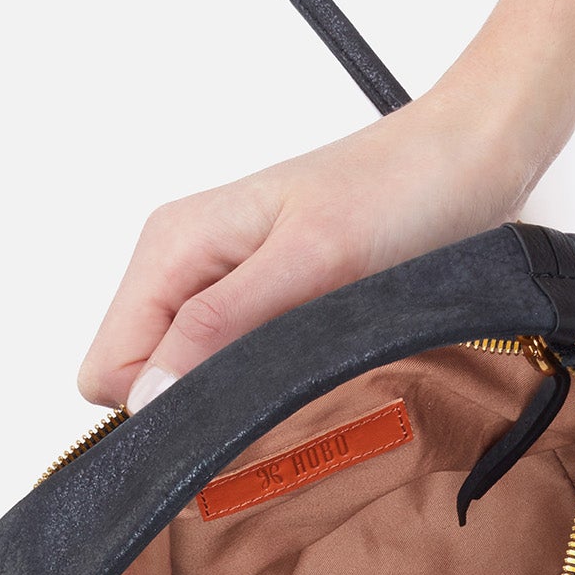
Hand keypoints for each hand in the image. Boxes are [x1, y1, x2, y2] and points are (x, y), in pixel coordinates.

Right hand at [76, 88, 537, 410]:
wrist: (467, 158)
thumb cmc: (399, 192)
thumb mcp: (309, 260)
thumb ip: (220, 325)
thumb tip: (148, 397)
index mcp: (172, 246)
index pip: (108, 371)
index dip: (159, 408)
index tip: (232, 416)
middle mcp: (184, 265)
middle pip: (139, 380)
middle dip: (196, 405)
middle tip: (282, 392)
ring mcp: (221, 285)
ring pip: (186, 379)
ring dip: (238, 396)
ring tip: (310, 371)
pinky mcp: (262, 302)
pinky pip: (231, 367)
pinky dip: (266, 383)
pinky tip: (315, 368)